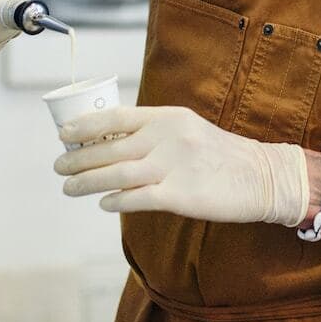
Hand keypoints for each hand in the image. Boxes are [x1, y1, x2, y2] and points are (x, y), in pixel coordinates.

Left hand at [54, 106, 309, 225]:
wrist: (261, 177)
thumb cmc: (220, 155)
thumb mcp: (188, 130)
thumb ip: (154, 133)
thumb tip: (110, 142)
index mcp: (169, 117)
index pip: (117, 117)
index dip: (85, 126)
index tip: (63, 135)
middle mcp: (169, 138)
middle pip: (110, 148)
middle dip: (78, 159)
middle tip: (59, 167)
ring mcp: (174, 166)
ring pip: (117, 174)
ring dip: (87, 182)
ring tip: (69, 188)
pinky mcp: (181, 195)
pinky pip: (138, 198)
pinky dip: (116, 201)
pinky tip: (104, 204)